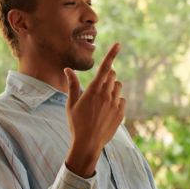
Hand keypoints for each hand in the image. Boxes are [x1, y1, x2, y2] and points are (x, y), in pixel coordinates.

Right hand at [64, 43, 125, 177]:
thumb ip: (72, 85)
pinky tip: (107, 110)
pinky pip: (122, 100)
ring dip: (112, 88)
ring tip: (102, 99)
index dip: (112, 54)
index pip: (105, 68)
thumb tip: (67, 69)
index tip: (119, 44)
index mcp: (93, 91)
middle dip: (107, 76)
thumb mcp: (71, 104)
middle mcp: (106, 95)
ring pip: (118, 87)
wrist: (88, 144)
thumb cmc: (76, 123)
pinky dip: (116, 101)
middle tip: (98, 86)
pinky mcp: (121, 113)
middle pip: (113, 75)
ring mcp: (115, 104)